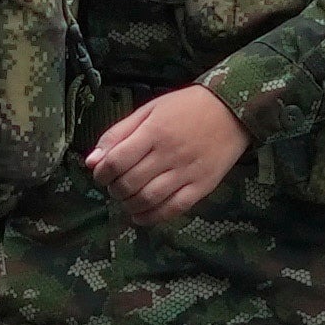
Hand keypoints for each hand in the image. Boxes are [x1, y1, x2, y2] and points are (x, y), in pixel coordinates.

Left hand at [81, 82, 252, 224]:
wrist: (232, 110)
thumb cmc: (186, 107)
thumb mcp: (150, 110)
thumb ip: (119, 134)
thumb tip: (92, 161)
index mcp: (154, 131)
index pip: (117, 161)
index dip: (102, 173)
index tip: (101, 175)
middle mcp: (169, 154)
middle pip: (130, 183)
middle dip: (114, 190)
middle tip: (115, 187)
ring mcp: (187, 172)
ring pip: (148, 199)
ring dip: (129, 205)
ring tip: (127, 199)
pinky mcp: (202, 186)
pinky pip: (173, 209)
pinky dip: (152, 217)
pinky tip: (141, 215)